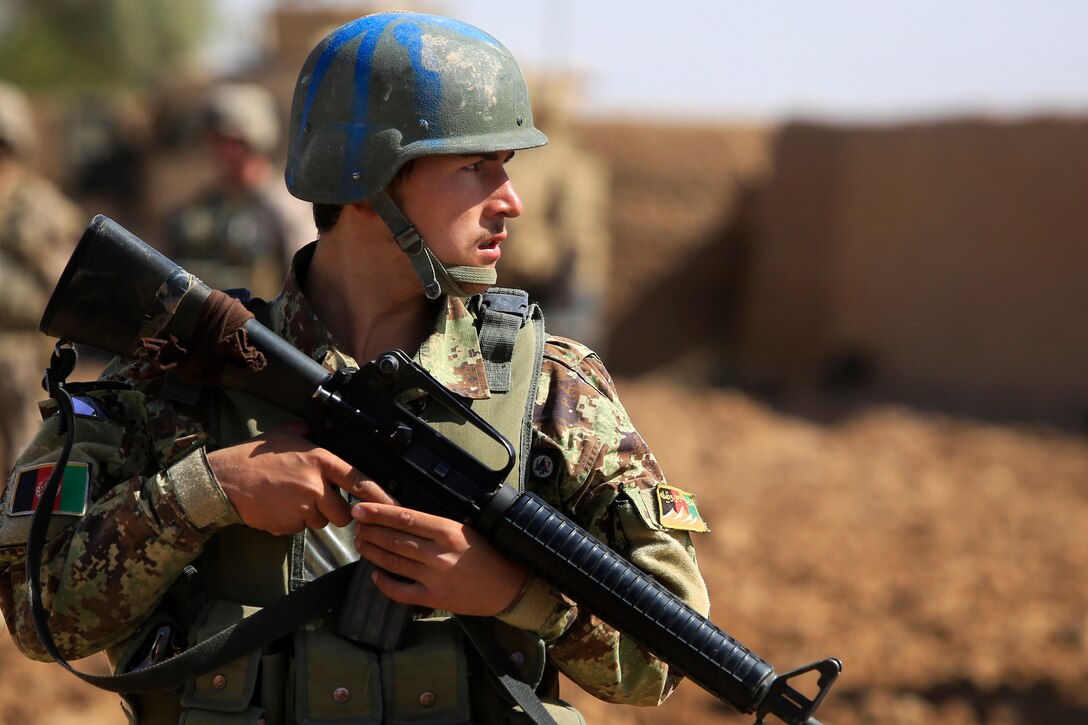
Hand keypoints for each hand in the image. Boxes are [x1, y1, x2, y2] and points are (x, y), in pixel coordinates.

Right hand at [207, 424, 395, 534]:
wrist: (223, 481)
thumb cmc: (253, 457)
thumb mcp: (283, 434)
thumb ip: (304, 431)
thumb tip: (312, 426)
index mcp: (320, 460)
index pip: (359, 480)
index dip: (380, 495)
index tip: (395, 506)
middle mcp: (316, 485)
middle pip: (343, 513)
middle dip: (334, 511)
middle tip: (314, 499)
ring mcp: (303, 508)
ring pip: (321, 522)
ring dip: (311, 516)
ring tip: (288, 499)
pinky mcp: (289, 525)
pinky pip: (300, 529)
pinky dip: (292, 522)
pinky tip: (276, 508)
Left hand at [352, 502, 528, 615]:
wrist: (509, 586)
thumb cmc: (489, 554)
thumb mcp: (465, 529)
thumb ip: (436, 526)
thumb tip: (404, 518)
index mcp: (447, 530)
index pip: (405, 517)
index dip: (378, 513)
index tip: (360, 509)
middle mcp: (438, 553)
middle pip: (394, 539)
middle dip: (370, 531)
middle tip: (356, 527)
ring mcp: (435, 577)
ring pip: (394, 562)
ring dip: (372, 552)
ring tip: (360, 544)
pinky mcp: (434, 598)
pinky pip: (401, 591)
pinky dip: (385, 583)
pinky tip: (375, 575)